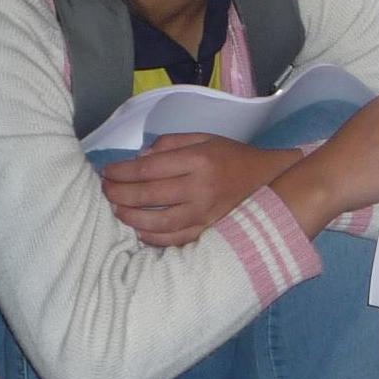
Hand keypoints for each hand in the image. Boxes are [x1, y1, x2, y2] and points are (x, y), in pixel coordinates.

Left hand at [99, 135, 291, 246]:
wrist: (272, 181)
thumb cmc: (233, 157)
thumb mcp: (205, 138)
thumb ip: (171, 144)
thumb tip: (140, 159)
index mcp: (198, 160)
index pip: (148, 168)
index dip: (122, 172)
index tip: (107, 172)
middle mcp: (200, 188)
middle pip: (148, 195)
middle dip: (119, 194)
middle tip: (105, 191)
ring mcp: (205, 214)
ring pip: (159, 222)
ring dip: (131, 218)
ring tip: (117, 211)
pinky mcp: (210, 231)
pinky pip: (176, 240)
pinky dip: (154, 238)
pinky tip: (139, 231)